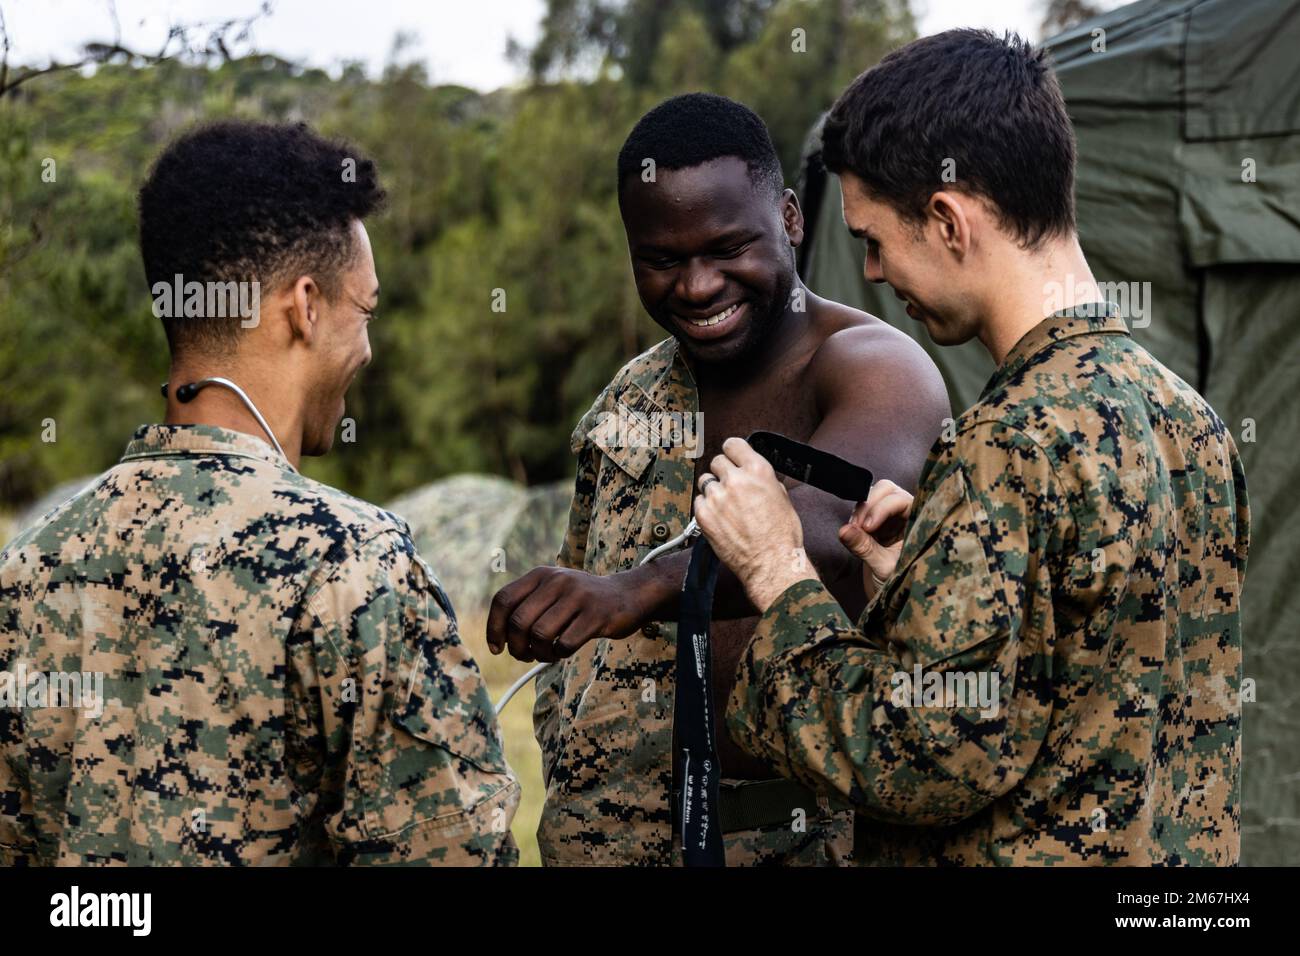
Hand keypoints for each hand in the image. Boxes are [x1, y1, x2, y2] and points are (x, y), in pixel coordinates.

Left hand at [486, 566, 650, 661]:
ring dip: (539, 653)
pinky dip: (559, 655)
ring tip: (547, 654)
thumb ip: (526, 606)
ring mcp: (578, 597)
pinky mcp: (596, 615)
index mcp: (541, 574)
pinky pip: (564, 644)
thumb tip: (497, 639)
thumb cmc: (581, 601)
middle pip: (519, 622)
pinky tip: (563, 652)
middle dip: (517, 647)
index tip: (497, 648)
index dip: (494, 627)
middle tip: (525, 656)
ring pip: (540, 635)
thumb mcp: (553, 591)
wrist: (628, 594)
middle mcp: (557, 581)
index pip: (503, 600)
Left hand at [693, 437, 814, 611]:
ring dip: (713, 490)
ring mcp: (717, 497)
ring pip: (705, 482)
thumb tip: (754, 476)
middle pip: (717, 462)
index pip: (733, 444)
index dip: (731, 451)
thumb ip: (764, 481)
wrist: (771, 563)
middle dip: (722, 472)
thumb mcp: (782, 497)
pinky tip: (719, 519)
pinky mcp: (704, 516)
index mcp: (758, 471)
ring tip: (725, 506)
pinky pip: (698, 502)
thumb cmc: (781, 536)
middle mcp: (735, 480)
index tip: (730, 457)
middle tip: (729, 486)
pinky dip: (706, 508)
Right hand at [838, 478, 911, 597]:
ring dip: (860, 510)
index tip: (867, 528)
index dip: (882, 508)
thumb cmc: (901, 582)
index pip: (901, 500)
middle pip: (887, 489)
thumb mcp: (883, 568)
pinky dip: (856, 516)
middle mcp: (908, 513)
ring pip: (874, 494)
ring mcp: (893, 515)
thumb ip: (864, 548)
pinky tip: (854, 532)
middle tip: (858, 527)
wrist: (897, 595)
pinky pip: (864, 507)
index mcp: (920, 521)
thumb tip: (843, 530)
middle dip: (869, 504)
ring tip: (854, 532)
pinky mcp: (878, 520)